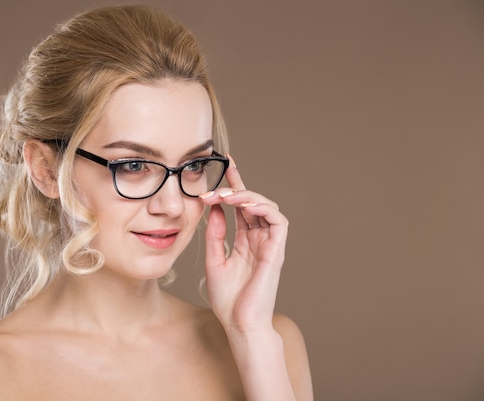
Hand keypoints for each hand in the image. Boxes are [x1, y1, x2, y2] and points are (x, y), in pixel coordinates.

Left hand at [200, 155, 288, 333]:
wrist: (239, 325)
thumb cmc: (228, 300)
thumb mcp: (213, 260)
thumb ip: (215, 235)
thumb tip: (214, 209)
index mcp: (245, 241)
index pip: (240, 207)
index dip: (233, 185)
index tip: (222, 165)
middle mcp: (258, 239)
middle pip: (252, 202)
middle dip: (237, 184)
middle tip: (219, 176)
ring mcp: (269, 244)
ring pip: (266, 207)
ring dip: (247, 195)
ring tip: (227, 194)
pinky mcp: (277, 251)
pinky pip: (278, 221)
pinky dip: (263, 208)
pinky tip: (245, 206)